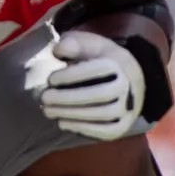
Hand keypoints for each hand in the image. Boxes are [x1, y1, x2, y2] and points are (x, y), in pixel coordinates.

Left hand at [22, 31, 144, 140]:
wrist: (129, 80)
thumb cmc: (101, 60)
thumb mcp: (89, 45)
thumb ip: (73, 43)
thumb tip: (58, 50)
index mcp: (118, 64)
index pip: (96, 70)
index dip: (72, 76)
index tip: (51, 79)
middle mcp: (127, 87)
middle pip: (99, 95)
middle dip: (68, 98)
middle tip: (44, 98)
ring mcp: (127, 108)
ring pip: (102, 114)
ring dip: (72, 114)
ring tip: (49, 111)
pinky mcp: (123, 125)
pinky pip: (106, 131)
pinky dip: (84, 129)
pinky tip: (63, 123)